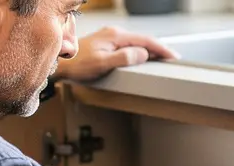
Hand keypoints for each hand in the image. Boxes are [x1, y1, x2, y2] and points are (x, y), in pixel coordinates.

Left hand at [55, 26, 179, 82]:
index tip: (173, 56)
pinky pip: (128, 46)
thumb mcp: (103, 64)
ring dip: (149, 50)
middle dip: (158, 49)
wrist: (61, 62)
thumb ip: (124, 58)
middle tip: (172, 59)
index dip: (161, 49)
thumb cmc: (78, 64)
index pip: (145, 41)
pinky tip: (141, 58)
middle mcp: (114, 33)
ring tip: (160, 59)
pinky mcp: (106, 43)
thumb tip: (143, 54)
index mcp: (116, 36)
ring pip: (136, 43)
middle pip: (143, 40)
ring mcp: (110, 37)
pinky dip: (139, 51)